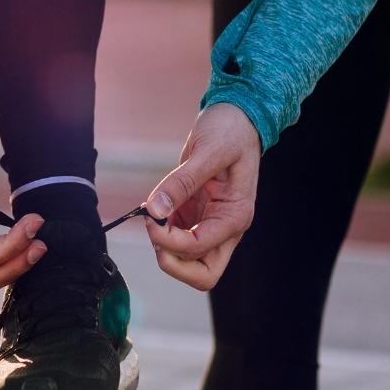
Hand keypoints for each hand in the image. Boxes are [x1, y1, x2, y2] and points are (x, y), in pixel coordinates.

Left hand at [144, 102, 261, 290]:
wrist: (237, 116)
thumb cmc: (230, 131)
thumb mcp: (207, 151)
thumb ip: (181, 183)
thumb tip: (156, 210)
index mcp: (235, 216)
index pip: (199, 250)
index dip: (170, 240)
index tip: (152, 216)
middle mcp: (226, 227)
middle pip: (202, 273)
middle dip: (173, 262)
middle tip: (154, 233)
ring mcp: (212, 223)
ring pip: (189, 259)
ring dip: (165, 245)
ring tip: (153, 213)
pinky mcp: (198, 213)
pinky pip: (178, 236)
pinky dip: (163, 229)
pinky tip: (156, 207)